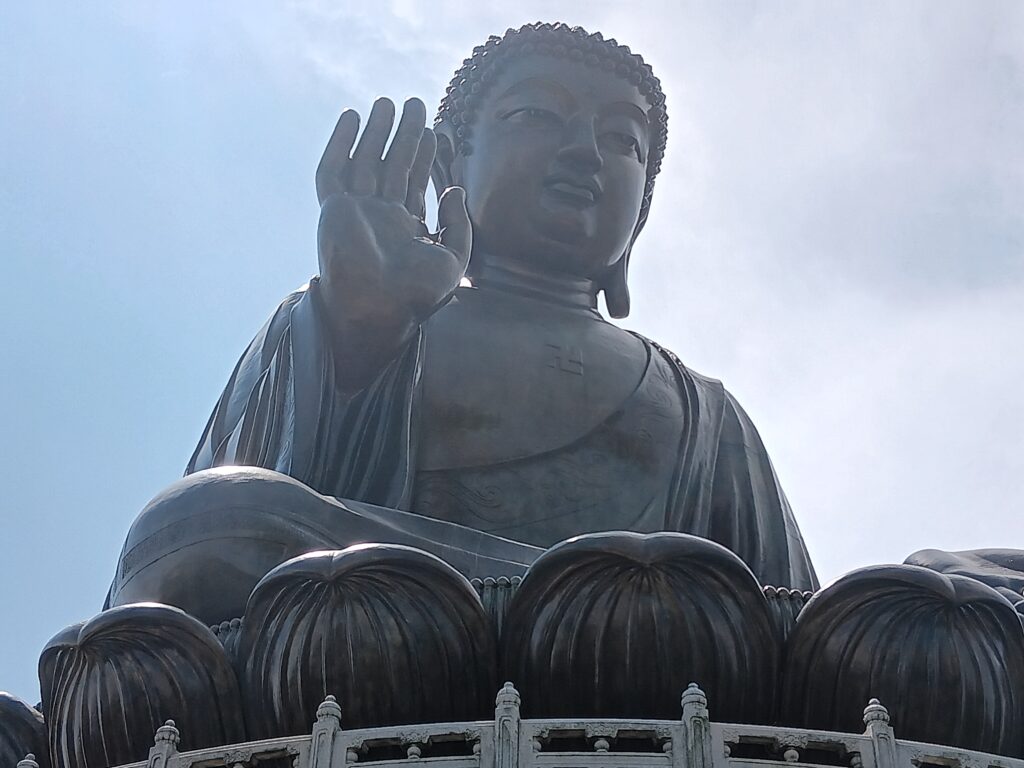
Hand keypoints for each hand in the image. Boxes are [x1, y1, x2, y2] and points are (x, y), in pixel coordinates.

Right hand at [315, 97, 471, 344]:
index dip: (423, 155)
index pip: (413, 182)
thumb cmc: (417, 295)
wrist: (379, 309)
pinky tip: (352, 117)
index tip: (433, 129)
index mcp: (406, 228)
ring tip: (387, 102)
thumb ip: (459, 225)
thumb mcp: (454, 259)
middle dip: (402, 134)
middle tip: (414, 103)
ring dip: (375, 131)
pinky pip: (333, 170)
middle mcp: (379, 217)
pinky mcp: (334, 210)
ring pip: (364, 161)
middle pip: (391, 165)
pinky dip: (340, 143)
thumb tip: (454, 189)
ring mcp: (355, 212)